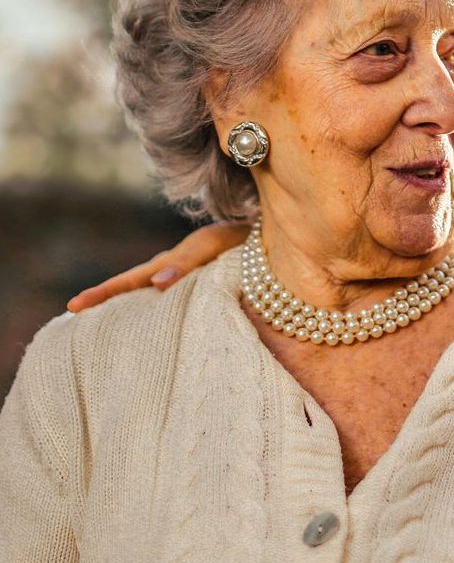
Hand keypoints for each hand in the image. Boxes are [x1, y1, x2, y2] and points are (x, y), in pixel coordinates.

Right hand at [66, 222, 250, 311]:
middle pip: (134, 287)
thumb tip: (155, 285)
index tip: (74, 307)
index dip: (103, 293)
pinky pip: (174, 299)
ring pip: (151, 294)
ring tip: (104, 327)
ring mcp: (187, 278)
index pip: (131, 279)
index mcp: (173, 262)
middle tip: (74, 316)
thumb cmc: (243, 238)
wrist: (272, 234)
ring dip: (129, 307)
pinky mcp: (204, 285)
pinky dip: (157, 310)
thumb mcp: (213, 245)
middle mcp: (175, 271)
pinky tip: (152, 327)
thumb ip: (185, 262)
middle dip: (106, 300)